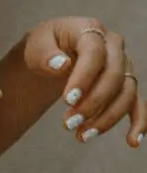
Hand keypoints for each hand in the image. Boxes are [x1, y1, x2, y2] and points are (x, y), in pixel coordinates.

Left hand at [22, 17, 145, 146]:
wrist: (53, 51)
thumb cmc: (44, 46)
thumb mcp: (36, 44)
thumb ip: (45, 53)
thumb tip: (61, 65)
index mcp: (90, 30)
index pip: (94, 54)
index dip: (83, 78)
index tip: (67, 100)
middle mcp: (114, 46)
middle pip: (114, 76)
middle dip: (93, 103)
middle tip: (68, 123)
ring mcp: (123, 65)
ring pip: (126, 94)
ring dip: (106, 118)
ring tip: (81, 135)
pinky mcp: (125, 84)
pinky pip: (138, 103)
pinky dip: (139, 122)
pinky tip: (132, 141)